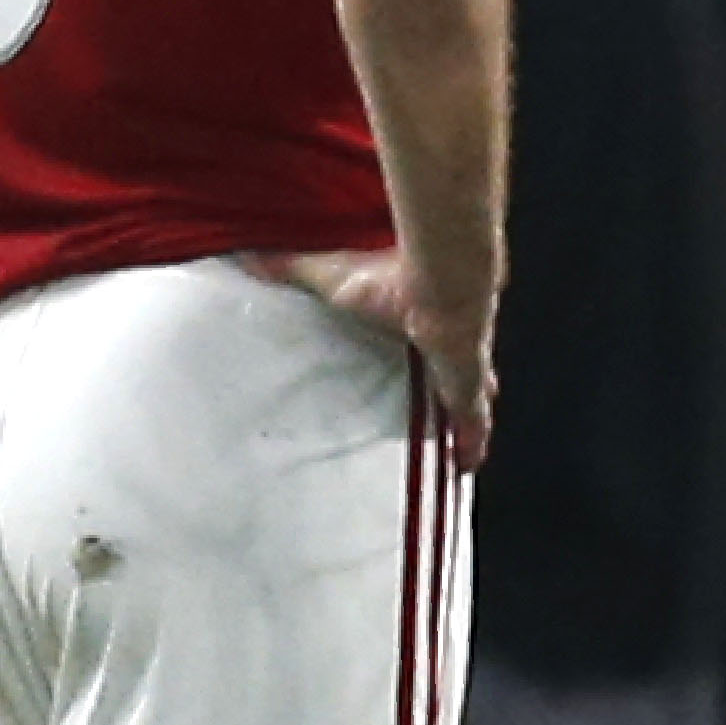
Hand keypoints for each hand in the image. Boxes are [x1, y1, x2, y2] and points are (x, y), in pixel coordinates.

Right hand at [273, 247, 498, 466]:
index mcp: (419, 319)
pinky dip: (471, 446)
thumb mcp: (331, 276)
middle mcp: (448, 346)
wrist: (440, 282)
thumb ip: (292, 268)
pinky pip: (474, 426)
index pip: (425, 340)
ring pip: (470, 403)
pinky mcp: (468, 390)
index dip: (427, 353)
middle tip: (440, 411)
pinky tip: (466, 467)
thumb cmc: (392, 278)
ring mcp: (464, 370)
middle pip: (454, 374)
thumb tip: (251, 257)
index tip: (421, 361)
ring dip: (462, 423)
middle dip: (451, 389)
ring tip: (454, 446)